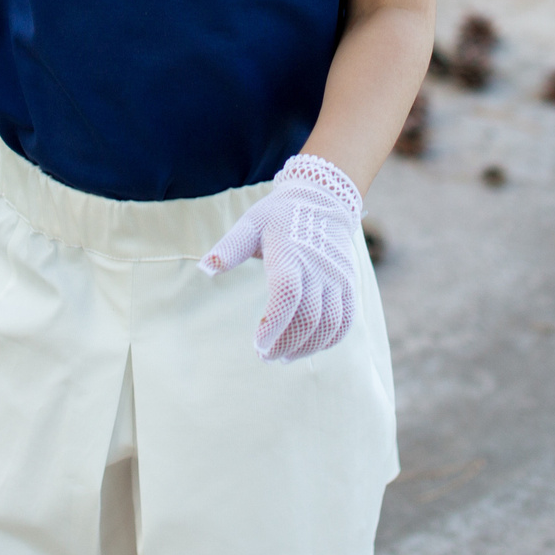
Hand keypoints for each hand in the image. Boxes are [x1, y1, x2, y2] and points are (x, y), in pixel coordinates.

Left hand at [199, 154, 365, 361]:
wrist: (324, 198)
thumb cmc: (280, 215)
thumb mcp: (251, 223)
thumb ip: (230, 247)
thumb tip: (205, 268)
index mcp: (291, 254)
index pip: (287, 294)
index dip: (274, 324)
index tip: (258, 344)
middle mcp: (318, 268)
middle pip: (308, 317)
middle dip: (285, 343)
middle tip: (265, 355)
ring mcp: (337, 278)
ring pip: (329, 325)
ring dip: (306, 347)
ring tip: (284, 356)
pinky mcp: (349, 284)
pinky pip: (346, 321)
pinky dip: (329, 340)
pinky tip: (308, 347)